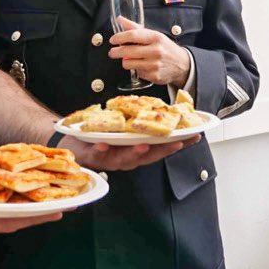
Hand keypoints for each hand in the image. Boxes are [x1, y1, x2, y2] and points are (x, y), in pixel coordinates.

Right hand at [0, 186, 61, 237]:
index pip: (3, 221)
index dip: (30, 217)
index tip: (54, 212)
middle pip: (13, 214)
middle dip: (40, 209)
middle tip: (69, 200)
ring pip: (6, 205)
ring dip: (30, 199)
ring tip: (54, 191)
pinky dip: (10, 188)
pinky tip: (23, 181)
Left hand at [57, 133, 201, 170]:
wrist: (72, 143)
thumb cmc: (101, 135)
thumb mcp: (124, 129)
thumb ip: (140, 123)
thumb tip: (162, 109)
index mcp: (137, 150)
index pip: (162, 147)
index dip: (179, 142)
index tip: (196, 135)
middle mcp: (126, 158)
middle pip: (148, 156)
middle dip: (163, 150)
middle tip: (177, 142)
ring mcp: (109, 159)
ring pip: (124, 159)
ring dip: (134, 153)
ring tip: (142, 145)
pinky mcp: (90, 156)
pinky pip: (95, 155)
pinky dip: (100, 150)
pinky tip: (102, 144)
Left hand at [108, 17, 191, 86]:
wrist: (182, 64)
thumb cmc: (165, 47)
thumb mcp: (154, 35)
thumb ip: (136, 28)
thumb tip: (119, 19)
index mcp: (155, 37)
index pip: (133, 35)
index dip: (119, 37)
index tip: (112, 40)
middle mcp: (156, 50)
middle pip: (127, 51)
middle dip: (115, 52)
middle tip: (112, 52)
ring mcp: (155, 64)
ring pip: (128, 63)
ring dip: (125, 61)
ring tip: (129, 59)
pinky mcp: (154, 76)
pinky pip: (136, 72)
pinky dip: (136, 69)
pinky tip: (142, 66)